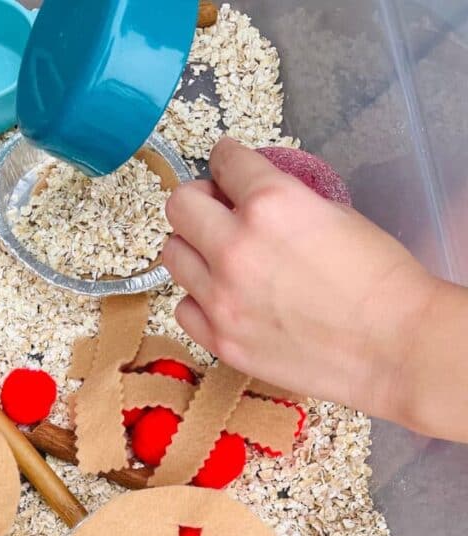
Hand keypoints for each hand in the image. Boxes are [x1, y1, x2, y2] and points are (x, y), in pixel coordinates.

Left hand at [163, 137, 441, 422]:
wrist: (393, 345)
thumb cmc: (379, 280)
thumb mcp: (334, 214)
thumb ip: (283, 203)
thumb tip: (252, 201)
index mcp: (272, 203)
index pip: (224, 162)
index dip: (225, 159)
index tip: (224, 164)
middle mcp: (235, 247)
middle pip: (179, 207)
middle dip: (197, 201)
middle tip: (214, 209)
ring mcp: (221, 298)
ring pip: (173, 256)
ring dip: (193, 248)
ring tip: (217, 256)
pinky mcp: (219, 339)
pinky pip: (183, 307)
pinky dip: (197, 298)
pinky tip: (220, 298)